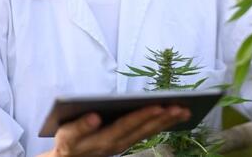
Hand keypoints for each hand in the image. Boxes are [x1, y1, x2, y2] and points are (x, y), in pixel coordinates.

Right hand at [41, 105, 190, 156]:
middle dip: (162, 118)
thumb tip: (95, 116)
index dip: (141, 116)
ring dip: (167, 122)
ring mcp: (125, 144)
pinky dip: (162, 125)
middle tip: (180, 107)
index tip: (157, 106)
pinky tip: (174, 116)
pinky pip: (148, 133)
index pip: (126, 126)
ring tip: (185, 111)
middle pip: (142, 130)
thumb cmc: (68, 143)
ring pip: (149, 132)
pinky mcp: (127, 142)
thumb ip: (80, 127)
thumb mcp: (66, 135)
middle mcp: (118, 144)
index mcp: (104, 140)